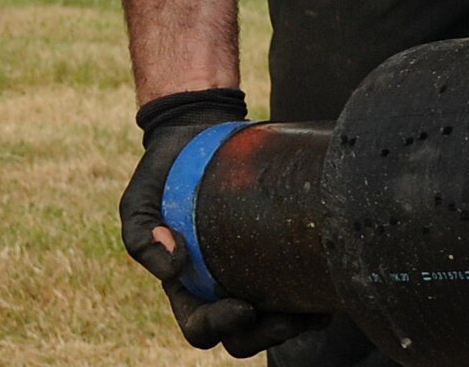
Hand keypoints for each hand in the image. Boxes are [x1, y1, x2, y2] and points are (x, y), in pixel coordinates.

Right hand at [122, 89, 324, 356]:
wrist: (195, 133)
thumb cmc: (163, 174)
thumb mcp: (138, 204)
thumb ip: (143, 238)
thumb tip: (176, 267)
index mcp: (186, 288)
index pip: (201, 327)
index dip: (222, 326)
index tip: (245, 308)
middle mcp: (220, 286)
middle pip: (244, 335)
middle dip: (269, 334)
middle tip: (291, 318)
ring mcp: (249, 268)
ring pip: (275, 315)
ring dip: (298, 321)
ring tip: (319, 308)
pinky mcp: (274, 243)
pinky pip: (295, 278)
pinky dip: (312, 288)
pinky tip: (330, 281)